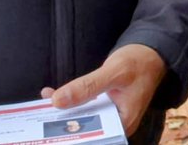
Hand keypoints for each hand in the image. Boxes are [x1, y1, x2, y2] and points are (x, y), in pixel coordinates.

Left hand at [42, 44, 165, 136]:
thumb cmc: (139, 61)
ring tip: (37, 110)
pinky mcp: (102, 105)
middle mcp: (115, 124)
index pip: (92, 137)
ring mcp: (108, 114)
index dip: (71, 137)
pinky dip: (67, 102)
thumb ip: (87, 87)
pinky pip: (81, 108)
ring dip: (61, 113)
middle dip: (61, 126)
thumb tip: (57, 101)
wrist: (151, 50)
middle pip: (84, 130)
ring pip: (80, 118)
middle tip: (36, 122)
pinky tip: (50, 95)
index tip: (48, 134)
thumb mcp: (114, 72)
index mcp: (122, 123)